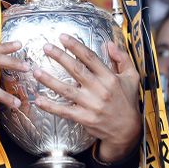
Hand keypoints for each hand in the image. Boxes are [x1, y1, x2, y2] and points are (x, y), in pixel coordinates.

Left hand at [33, 33, 141, 162]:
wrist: (127, 130)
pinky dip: (51, 106)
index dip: (75, 46)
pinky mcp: (84, 118)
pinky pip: (64, 111)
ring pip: (67, 90)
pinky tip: (38, 100)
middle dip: (60, 57)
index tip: (62, 37)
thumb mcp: (132, 77)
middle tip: (46, 47)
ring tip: (36, 71)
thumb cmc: (128, 101)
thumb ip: (122, 58)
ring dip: (49, 80)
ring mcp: (91, 105)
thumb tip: (110, 43)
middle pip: (76, 70)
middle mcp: (100, 90)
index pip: (90, 58)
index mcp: (110, 78)